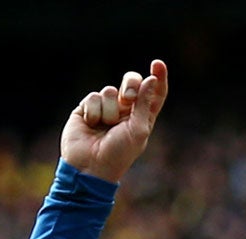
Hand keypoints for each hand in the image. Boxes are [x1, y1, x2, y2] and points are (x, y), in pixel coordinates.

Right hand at [60, 60, 168, 183]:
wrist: (89, 167)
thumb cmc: (118, 154)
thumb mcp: (138, 131)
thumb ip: (144, 104)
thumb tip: (151, 79)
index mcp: (142, 117)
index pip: (154, 93)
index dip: (158, 78)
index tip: (157, 63)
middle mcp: (125, 110)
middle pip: (131, 82)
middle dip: (130, 85)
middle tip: (126, 99)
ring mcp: (106, 108)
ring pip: (109, 90)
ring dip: (108, 110)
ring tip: (104, 127)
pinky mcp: (87, 109)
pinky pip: (93, 97)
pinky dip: (94, 112)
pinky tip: (90, 125)